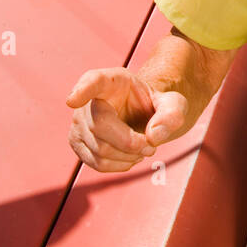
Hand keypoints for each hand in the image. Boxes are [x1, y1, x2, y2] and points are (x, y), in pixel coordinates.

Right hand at [65, 67, 190, 172]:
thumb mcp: (173, 103)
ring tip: (143, 147)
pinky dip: (121, 165)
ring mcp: (78, 124)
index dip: (82, 90)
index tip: (73, 100)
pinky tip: (131, 155)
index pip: (93, 81)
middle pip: (100, 126)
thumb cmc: (153, 105)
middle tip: (151, 145)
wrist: (140, 116)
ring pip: (100, 150)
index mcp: (111, 81)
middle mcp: (88, 101)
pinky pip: (97, 164)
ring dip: (129, 156)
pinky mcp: (77, 144)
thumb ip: (173, 113)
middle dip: (130, 142)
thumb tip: (153, 135)